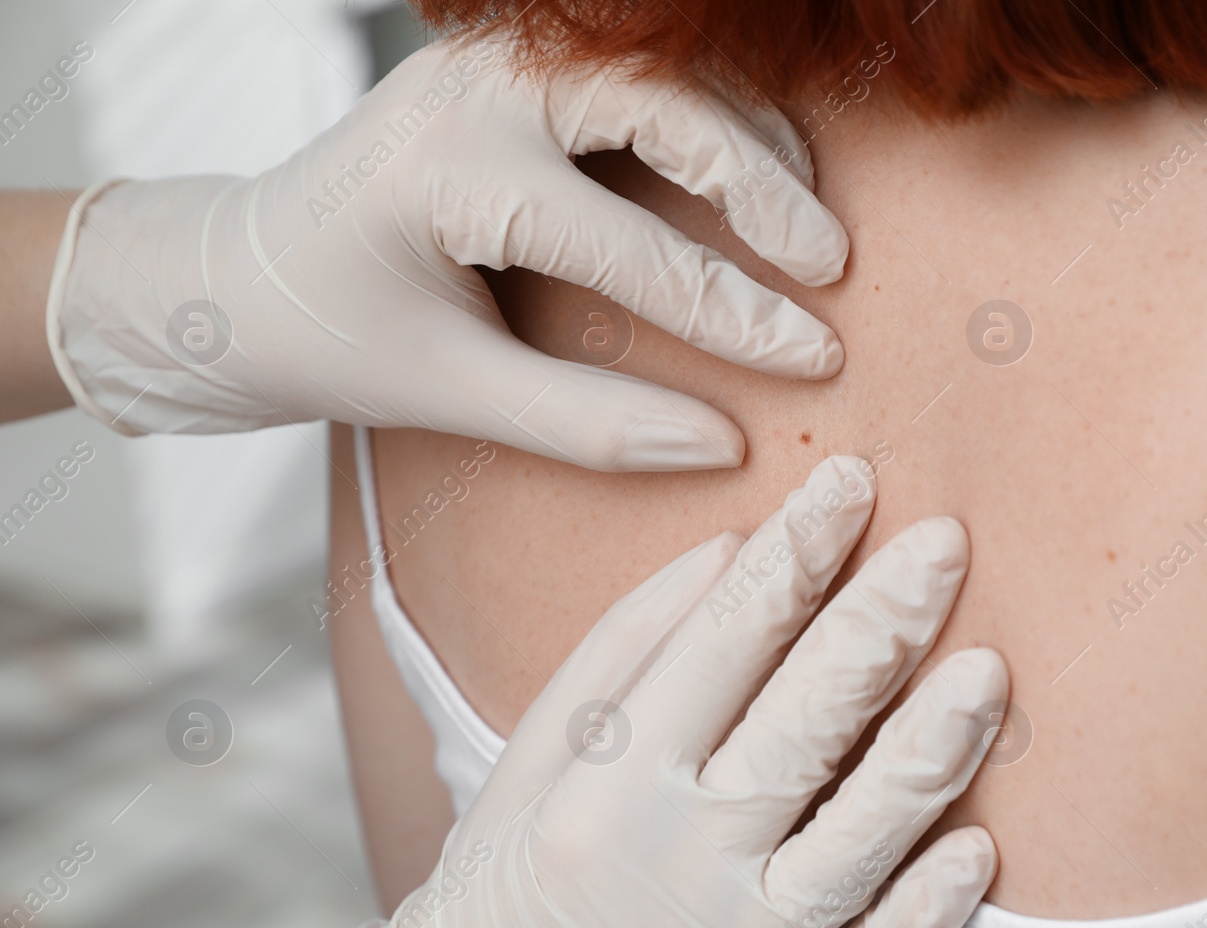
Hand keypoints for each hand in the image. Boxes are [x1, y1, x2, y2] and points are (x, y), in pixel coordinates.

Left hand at [46, 35, 846, 470]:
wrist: (236, 273)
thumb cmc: (330, 336)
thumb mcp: (448, 394)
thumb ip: (584, 425)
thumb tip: (719, 446)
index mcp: (447, 172)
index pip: (621, 240)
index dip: (728, 309)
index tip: (811, 357)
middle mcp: (472, 90)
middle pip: (659, 103)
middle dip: (758, 186)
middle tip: (829, 265)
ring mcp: (491, 61)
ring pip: (661, 69)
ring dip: (749, 137)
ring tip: (813, 220)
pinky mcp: (509, 65)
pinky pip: (635, 71)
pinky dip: (709, 117)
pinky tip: (760, 170)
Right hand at [265, 457, 1007, 927]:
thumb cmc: (513, 868)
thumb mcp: (537, 744)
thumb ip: (632, 640)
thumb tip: (740, 546)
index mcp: (613, 781)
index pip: (722, 643)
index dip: (796, 553)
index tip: (851, 479)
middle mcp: (679, 863)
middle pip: (804, 728)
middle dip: (880, 624)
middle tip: (944, 544)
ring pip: (857, 845)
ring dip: (930, 752)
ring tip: (988, 670)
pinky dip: (929, 914)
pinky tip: (980, 845)